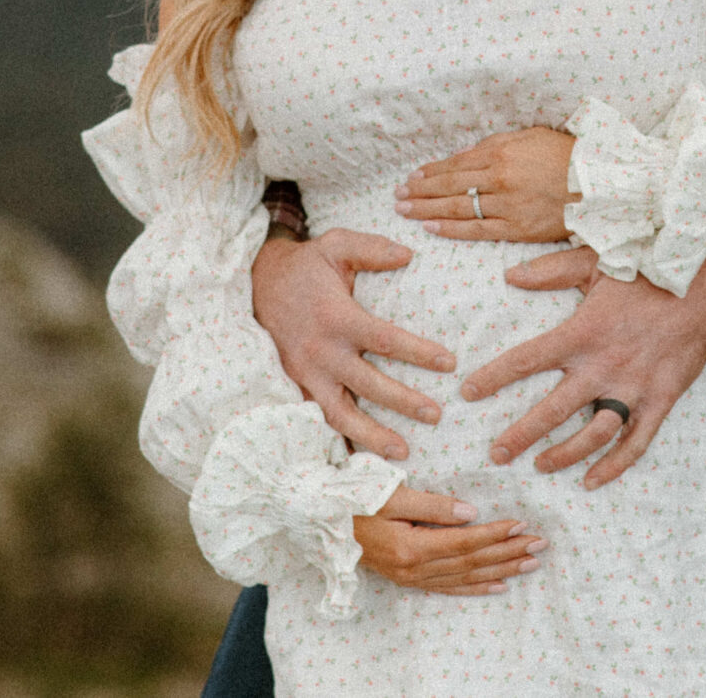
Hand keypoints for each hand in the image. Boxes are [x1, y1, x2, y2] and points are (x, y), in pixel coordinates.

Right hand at [251, 230, 455, 461]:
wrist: (256, 283)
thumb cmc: (306, 266)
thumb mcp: (336, 245)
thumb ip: (372, 249)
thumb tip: (409, 255)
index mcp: (337, 317)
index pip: (384, 340)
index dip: (418, 352)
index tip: (449, 363)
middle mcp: (321, 351)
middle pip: (368, 384)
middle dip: (403, 402)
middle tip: (436, 415)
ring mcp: (306, 373)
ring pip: (340, 414)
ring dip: (372, 435)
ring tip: (404, 452)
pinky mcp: (296, 386)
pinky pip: (319, 419)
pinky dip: (341, 440)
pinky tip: (364, 459)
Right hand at [354, 485, 546, 595]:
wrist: (319, 521)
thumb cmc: (355, 500)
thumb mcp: (393, 494)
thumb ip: (434, 505)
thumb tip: (472, 513)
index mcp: (412, 547)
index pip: (465, 542)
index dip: (496, 535)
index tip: (523, 526)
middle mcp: (414, 569)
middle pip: (471, 563)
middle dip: (508, 553)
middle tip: (540, 545)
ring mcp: (411, 578)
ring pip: (464, 578)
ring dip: (500, 571)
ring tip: (529, 564)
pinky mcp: (407, 579)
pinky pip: (447, 588)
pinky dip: (475, 588)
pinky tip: (497, 586)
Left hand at [395, 127, 578, 242]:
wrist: (598, 183)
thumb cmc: (566, 155)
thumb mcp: (530, 137)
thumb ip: (497, 145)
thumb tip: (469, 156)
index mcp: (501, 152)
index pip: (456, 164)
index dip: (430, 172)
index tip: (412, 177)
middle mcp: (499, 178)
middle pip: (450, 185)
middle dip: (420, 190)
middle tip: (397, 196)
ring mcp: (506, 204)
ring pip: (457, 207)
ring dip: (427, 209)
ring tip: (405, 211)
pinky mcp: (517, 227)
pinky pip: (476, 230)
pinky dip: (451, 229)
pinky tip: (431, 227)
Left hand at [462, 247, 705, 488]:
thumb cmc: (647, 270)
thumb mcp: (595, 261)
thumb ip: (551, 271)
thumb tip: (510, 276)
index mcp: (582, 332)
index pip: (526, 360)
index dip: (494, 378)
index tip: (468, 393)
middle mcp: (604, 366)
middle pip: (554, 410)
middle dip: (521, 435)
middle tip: (497, 455)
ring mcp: (634, 388)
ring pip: (593, 434)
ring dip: (564, 454)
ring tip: (540, 466)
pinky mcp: (660, 400)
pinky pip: (636, 442)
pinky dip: (615, 465)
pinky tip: (593, 480)